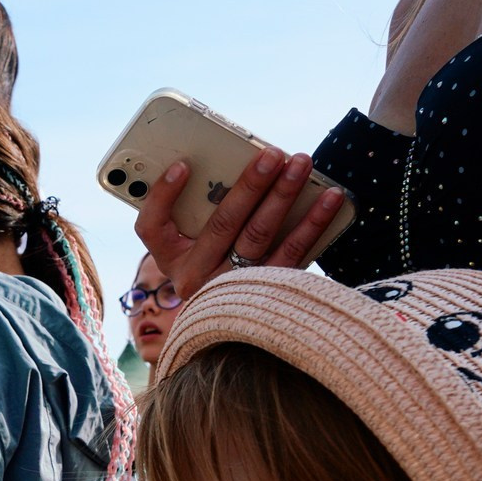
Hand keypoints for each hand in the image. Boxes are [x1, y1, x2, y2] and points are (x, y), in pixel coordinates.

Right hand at [136, 147, 346, 299]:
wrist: (234, 326)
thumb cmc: (213, 266)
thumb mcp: (192, 247)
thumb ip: (199, 213)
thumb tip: (241, 168)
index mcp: (171, 259)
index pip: (151, 229)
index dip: (163, 196)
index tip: (182, 165)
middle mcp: (196, 277)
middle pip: (222, 225)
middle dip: (251, 184)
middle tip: (273, 154)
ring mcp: (232, 288)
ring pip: (259, 235)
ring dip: (284, 195)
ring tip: (301, 164)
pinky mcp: (266, 292)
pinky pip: (292, 253)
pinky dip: (314, 222)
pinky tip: (330, 197)